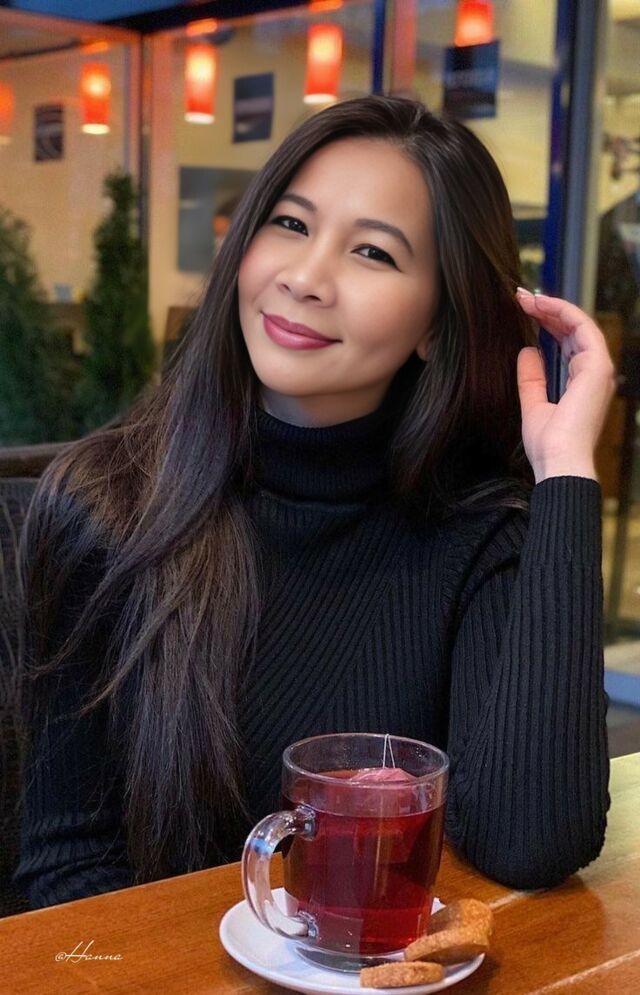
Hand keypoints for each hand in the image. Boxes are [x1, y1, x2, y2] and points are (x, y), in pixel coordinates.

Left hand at [515, 288, 615, 483]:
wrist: (559, 462)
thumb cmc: (548, 445)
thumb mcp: (533, 405)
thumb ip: (532, 378)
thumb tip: (527, 350)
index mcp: (582, 384)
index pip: (568, 344)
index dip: (547, 324)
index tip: (523, 312)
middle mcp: (594, 374)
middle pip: (574, 331)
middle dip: (548, 311)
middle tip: (521, 298)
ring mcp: (599, 369)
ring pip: (579, 324)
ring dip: (553, 307)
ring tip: (526, 298)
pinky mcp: (597, 367)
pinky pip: (582, 327)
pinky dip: (562, 312)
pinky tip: (541, 305)